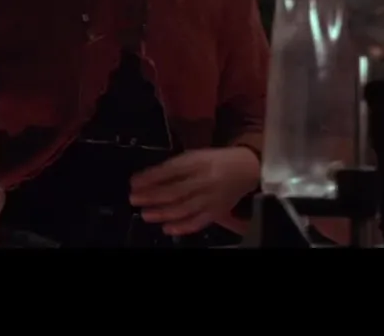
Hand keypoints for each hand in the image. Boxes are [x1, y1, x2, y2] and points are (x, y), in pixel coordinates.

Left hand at [129, 147, 259, 235]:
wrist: (248, 169)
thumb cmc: (217, 161)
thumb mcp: (196, 156)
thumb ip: (175, 166)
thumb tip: (148, 178)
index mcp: (200, 161)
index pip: (172, 169)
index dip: (151, 177)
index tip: (134, 182)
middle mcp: (206, 179)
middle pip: (176, 190)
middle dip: (152, 196)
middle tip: (135, 199)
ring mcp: (212, 197)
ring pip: (185, 208)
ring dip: (163, 212)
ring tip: (146, 214)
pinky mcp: (218, 211)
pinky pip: (199, 221)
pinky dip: (183, 226)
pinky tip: (168, 228)